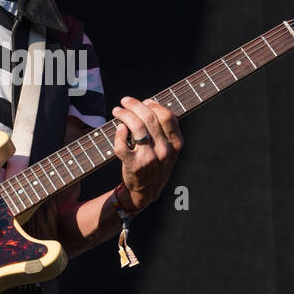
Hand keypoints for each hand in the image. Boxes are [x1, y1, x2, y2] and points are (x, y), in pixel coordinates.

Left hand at [110, 96, 181, 211]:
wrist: (146, 192)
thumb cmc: (156, 166)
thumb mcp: (170, 151)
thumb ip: (165, 132)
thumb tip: (150, 106)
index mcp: (175, 145)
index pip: (167, 117)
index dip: (155, 105)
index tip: (145, 101)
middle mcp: (164, 150)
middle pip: (150, 118)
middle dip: (135, 105)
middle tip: (125, 101)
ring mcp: (149, 158)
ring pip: (137, 127)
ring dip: (125, 114)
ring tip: (118, 111)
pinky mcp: (133, 165)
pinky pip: (122, 144)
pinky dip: (119, 133)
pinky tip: (119, 129)